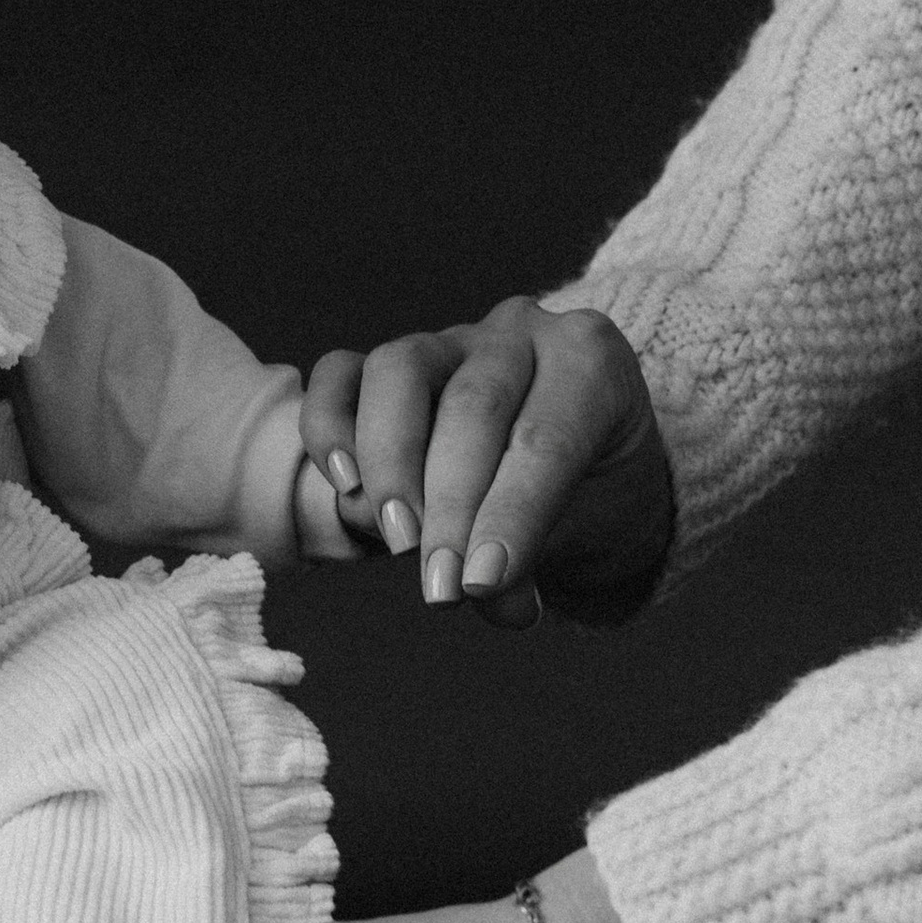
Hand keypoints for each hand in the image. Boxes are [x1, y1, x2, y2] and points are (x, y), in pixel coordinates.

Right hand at [301, 299, 670, 622]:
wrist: (580, 471)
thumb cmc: (591, 498)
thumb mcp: (588, 532)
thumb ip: (533, 556)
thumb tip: (475, 588)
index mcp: (590, 362)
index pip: (545, 438)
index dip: (509, 516)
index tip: (479, 584)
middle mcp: (520, 333)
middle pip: (472, 404)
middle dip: (450, 506)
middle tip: (439, 589)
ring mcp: (449, 338)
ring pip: (399, 370)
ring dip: (391, 463)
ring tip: (399, 541)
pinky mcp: (388, 359)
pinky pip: (341, 373)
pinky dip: (330, 426)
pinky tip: (344, 485)